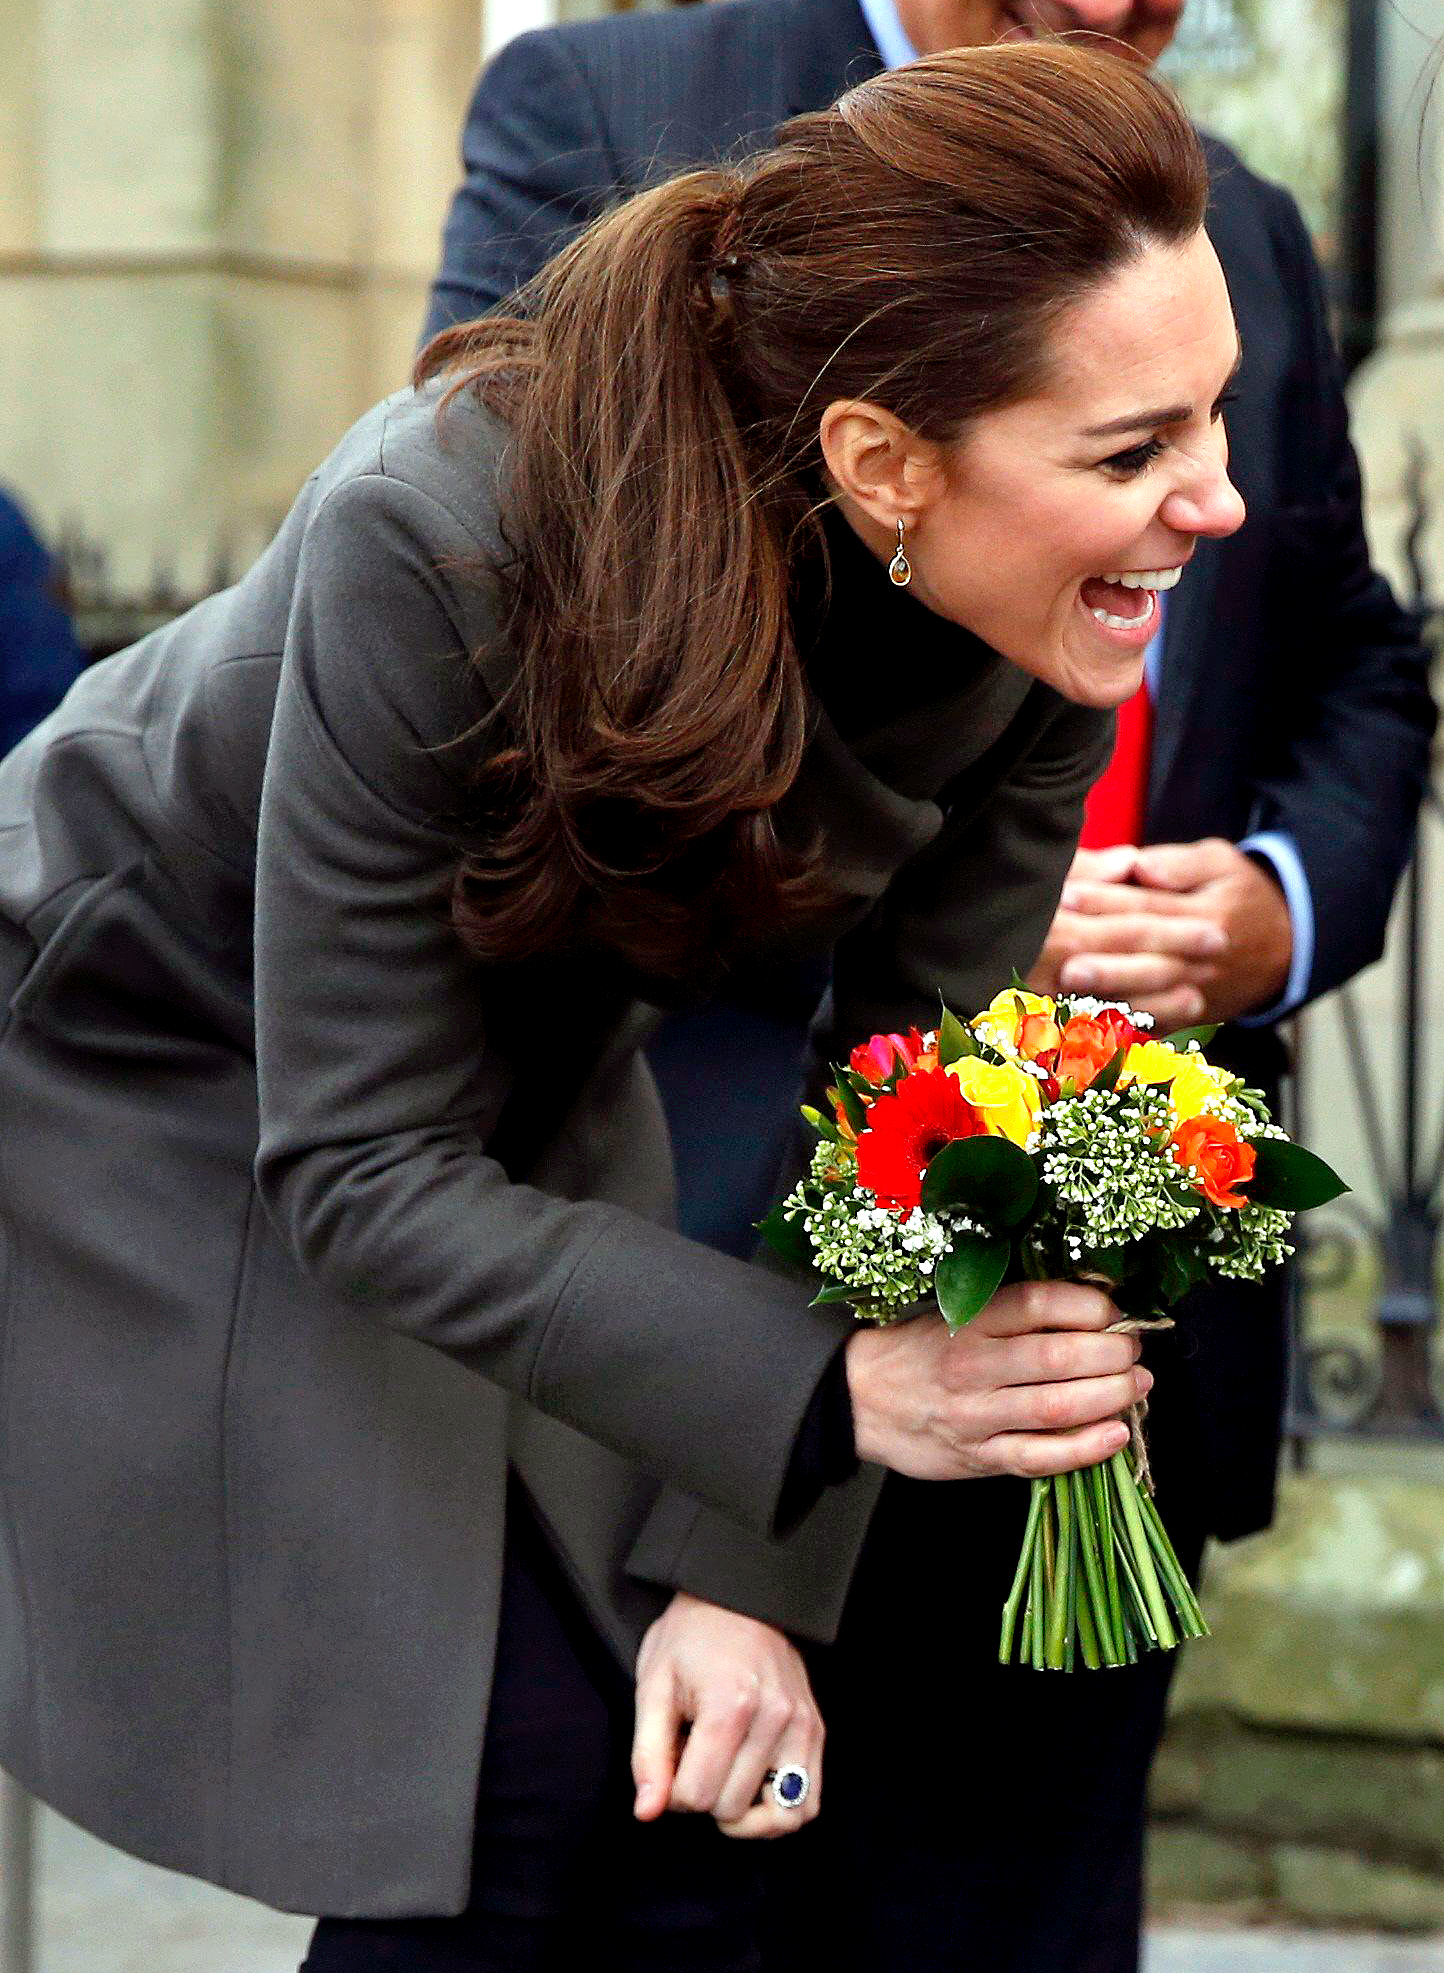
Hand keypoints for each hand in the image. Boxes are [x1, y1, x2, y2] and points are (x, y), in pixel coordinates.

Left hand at [632, 1594, 823, 1838]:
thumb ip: (648, 1755)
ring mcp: (801, 1724)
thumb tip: (647, 1812)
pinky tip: (753, 1794)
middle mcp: (774, 1717)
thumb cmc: (689, 1638)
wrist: (737, 1596)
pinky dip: (780, 1814)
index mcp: (729, 1704)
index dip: (671, 1791)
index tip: (670, 1759)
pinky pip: (808, 1803)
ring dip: (742, 1813)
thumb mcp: (653, 1686)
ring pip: (777, 1816)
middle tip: (693, 1756)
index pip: (696, 1796)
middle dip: (702, 1794)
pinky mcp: (815, 1729)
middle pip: (731, 1807)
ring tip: (722, 1783)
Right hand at [845, 1281, 1149, 1481]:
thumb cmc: (918, 1349)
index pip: (1041, 1304)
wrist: (858, 1398)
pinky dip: (1084, 1449)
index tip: (1114, 1312)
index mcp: (968, 1319)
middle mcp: (973, 1365)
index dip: (1092, 1306)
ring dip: (1110, 1397)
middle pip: (1058, 1357)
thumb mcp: (953, 1311)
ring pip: (1056, 1407)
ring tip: (1137, 1386)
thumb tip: (1091, 1303)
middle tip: (1134, 1351)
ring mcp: (976, 1415)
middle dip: (1112, 1354)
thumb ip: (1012, 1311)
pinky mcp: (978, 1457)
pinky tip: (1115, 1435)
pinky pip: (1040, 1456)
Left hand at [1030, 838, 1290, 1026]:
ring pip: (1148, 997)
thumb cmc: (1240, 895)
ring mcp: (1197, 993)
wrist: (1287, 946)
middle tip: (1060, 954)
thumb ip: (1180, 864)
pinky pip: (1155, 1025)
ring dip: (1107, 994)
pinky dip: (1124, 1026)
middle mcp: (1202, 961)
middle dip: (1102, 959)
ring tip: (1067, 986)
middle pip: (1145, 958)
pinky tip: (1088, 1022)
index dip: (1104, 900)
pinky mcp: (1192, 1017)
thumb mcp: (1221, 863)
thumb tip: (1142, 867)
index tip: (1065, 894)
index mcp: (1207, 916)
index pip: (1147, 907)